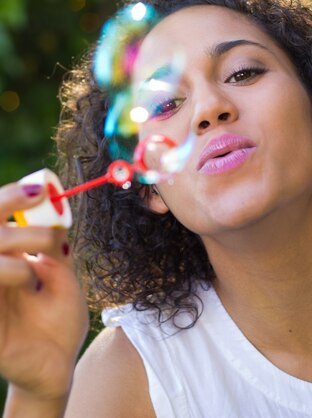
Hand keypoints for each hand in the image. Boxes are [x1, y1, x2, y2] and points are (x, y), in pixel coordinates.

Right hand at [0, 181, 88, 402]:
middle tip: (46, 235)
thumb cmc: (58, 317)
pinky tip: (29, 286)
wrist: (58, 364)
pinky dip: (10, 273)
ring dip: (12, 260)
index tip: (40, 190)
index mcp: (6, 255)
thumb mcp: (62, 275)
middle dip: (15, 224)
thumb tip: (55, 209)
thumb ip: (55, 246)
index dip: (10, 197)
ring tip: (34, 277)